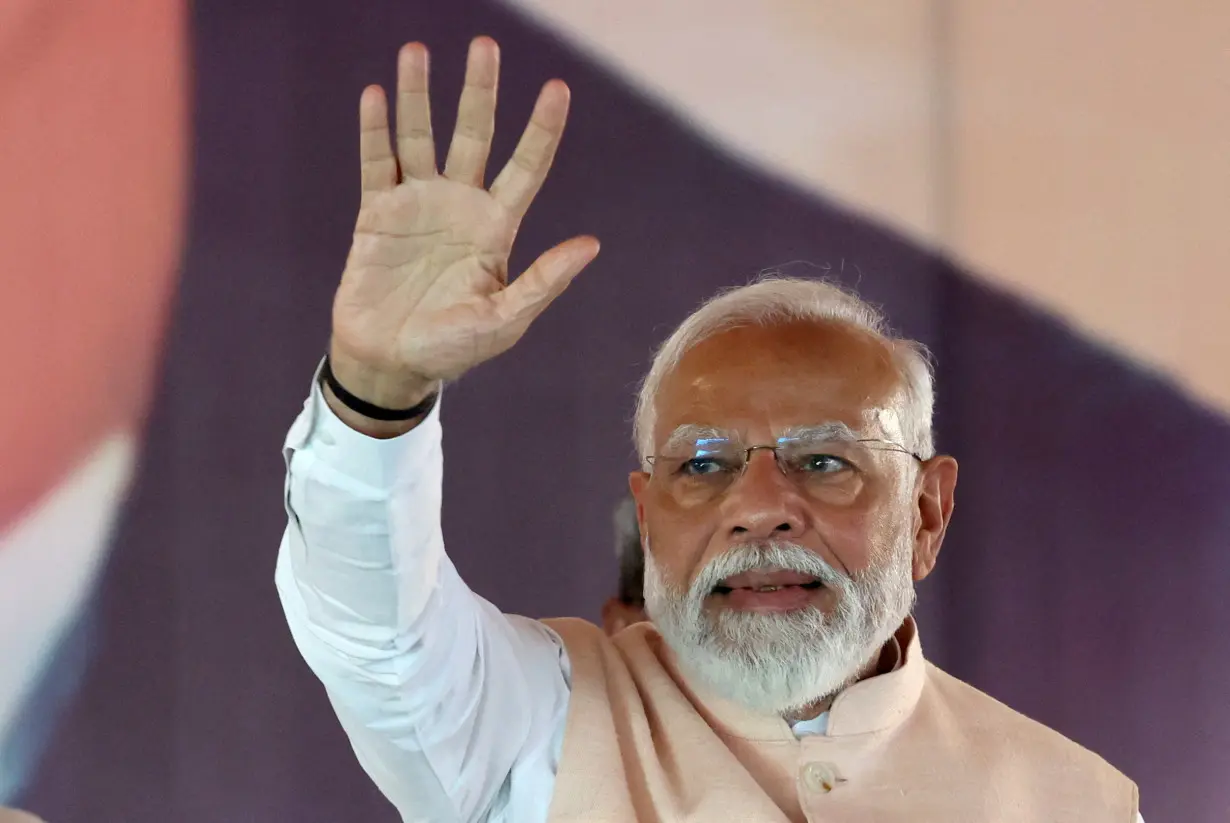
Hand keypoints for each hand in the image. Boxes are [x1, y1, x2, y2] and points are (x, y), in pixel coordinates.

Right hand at [329, 37, 599, 415]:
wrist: (391, 362)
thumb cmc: (454, 348)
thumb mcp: (506, 320)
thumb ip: (544, 281)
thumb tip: (592, 244)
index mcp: (497, 227)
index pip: (527, 167)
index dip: (542, 129)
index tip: (559, 88)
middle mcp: (461, 204)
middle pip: (475, 135)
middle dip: (480, 91)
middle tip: (485, 45)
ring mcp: (418, 203)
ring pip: (421, 137)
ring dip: (418, 95)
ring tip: (417, 50)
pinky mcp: (377, 213)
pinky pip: (377, 162)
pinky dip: (375, 130)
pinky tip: (377, 95)